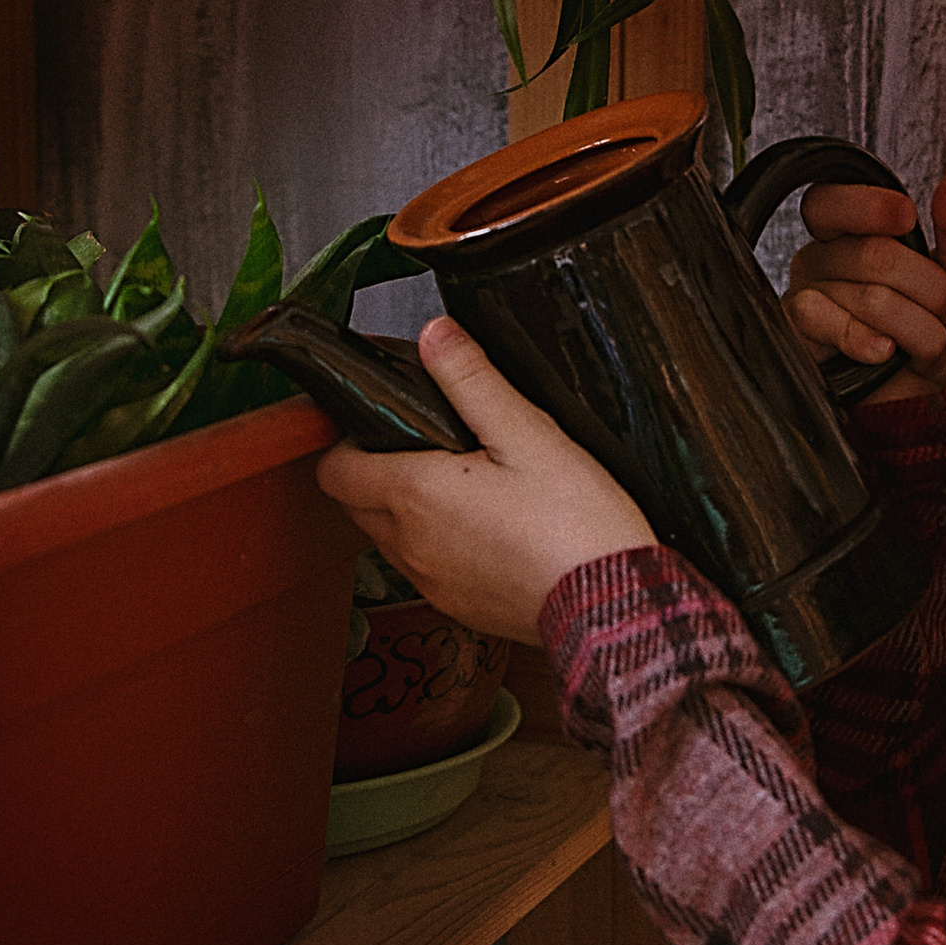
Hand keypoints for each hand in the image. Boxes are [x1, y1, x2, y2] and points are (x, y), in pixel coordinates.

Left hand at [314, 320, 654, 642]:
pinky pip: (424, 571)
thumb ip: (473, 380)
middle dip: (372, 471)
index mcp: (415, 494)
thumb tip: (435, 336)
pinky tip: (485, 530)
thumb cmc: (576, 526)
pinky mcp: (458, 608)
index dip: (346, 441)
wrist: (611, 606)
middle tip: (422, 446)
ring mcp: (431, 582)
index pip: (334, 469)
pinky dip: (437, 547)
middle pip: (354, 503)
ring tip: (460, 485)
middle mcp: (410, 544)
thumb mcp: (529, 433)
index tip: (378, 423)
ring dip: (403, 511)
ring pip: (387, 539)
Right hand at [783, 161, 945, 397]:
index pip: (831, 199)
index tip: (906, 219)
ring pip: (870, 298)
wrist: (930, 397)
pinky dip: (868, 341)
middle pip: (874, 254)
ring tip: (924, 343)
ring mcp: (807, 298)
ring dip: (920, 328)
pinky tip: (885, 353)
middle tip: (945, 310)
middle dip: (931, 289)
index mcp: (852, 233)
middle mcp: (821, 260)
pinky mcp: (800, 339)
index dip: (867, 206)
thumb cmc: (939, 329)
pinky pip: (827, 324)